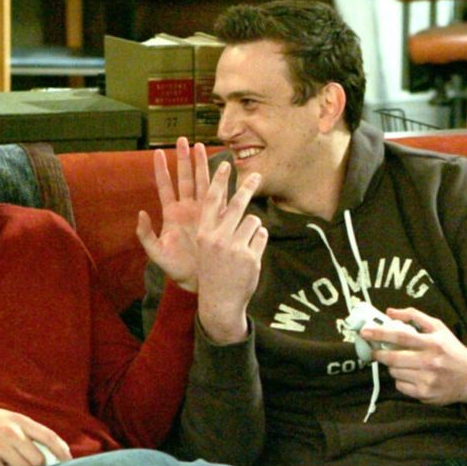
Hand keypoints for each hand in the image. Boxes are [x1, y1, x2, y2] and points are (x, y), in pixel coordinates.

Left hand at [135, 140, 211, 292]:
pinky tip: (226, 171)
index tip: (158, 152)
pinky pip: (221, 197)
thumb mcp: (156, 253)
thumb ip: (146, 235)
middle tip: (184, 140)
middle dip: (185, 159)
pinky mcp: (217, 219)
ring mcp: (203, 212)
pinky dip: (223, 184)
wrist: (197, 280)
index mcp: (172, 214)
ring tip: (202, 147)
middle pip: (186, 178)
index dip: (162, 170)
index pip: (165, 186)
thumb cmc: (176, 268)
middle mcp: (187, 209)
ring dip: (203, 165)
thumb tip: (142, 213)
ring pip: (203, 183)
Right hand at [192, 162, 266, 343]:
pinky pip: (262, 236)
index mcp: (204, 233)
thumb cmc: (212, 271)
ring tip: (245, 243)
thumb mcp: (206, 247)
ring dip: (253, 228)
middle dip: (248, 186)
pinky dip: (259, 241)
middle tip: (257, 175)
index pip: (212, 200)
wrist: (220, 301)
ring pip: (253, 220)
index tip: (225, 164)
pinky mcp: (251, 257)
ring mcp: (235, 248)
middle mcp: (218, 238)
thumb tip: (230, 204)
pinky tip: (251, 254)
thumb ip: (216, 225)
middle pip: (238, 204)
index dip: (218, 180)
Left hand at [366, 307, 466, 408]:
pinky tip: (411, 375)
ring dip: (392, 366)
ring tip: (402, 362)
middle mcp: (430, 362)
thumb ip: (415, 317)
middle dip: (378, 354)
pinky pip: (400, 386)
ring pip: (395, 372)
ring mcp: (427, 380)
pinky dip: (400, 380)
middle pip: (393, 358)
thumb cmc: (451, 350)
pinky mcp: (425, 394)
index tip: (365, 332)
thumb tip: (390, 312)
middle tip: (374, 351)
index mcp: (433, 343)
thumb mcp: (438, 328)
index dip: (380, 334)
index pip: (401, 336)